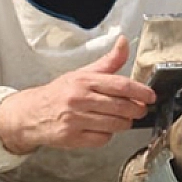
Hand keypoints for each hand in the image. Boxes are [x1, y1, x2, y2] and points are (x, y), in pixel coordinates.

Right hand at [0, 36, 157, 154]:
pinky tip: (102, 128)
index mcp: (84, 81)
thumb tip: (123, 42)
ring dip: (124, 123)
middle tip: (141, 109)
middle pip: (121, 107)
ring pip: (114, 125)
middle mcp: (79, 99)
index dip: (140, 91)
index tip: (151, 96)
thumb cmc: (60, 93)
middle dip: (137, 110)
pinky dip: (108, 134)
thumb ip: (108, 62)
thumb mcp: (82, 73)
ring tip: (122, 118)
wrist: (30, 113)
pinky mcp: (72, 138)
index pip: (120, 85)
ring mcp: (75, 120)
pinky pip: (102, 139)